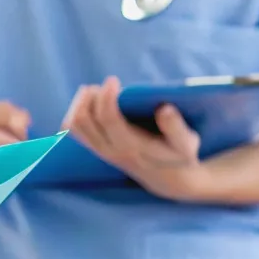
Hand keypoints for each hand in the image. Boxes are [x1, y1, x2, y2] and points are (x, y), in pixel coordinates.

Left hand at [62, 76, 208, 200]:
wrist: (167, 178)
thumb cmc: (178, 154)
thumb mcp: (186, 144)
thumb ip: (176, 128)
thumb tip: (164, 109)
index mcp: (131, 146)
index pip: (107, 119)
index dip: (106, 96)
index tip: (114, 80)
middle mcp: (109, 149)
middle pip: (83, 119)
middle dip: (90, 96)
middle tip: (108, 85)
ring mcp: (99, 150)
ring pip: (73, 124)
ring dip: (80, 103)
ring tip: (96, 91)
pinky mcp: (95, 147)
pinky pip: (72, 129)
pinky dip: (76, 111)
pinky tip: (92, 102)